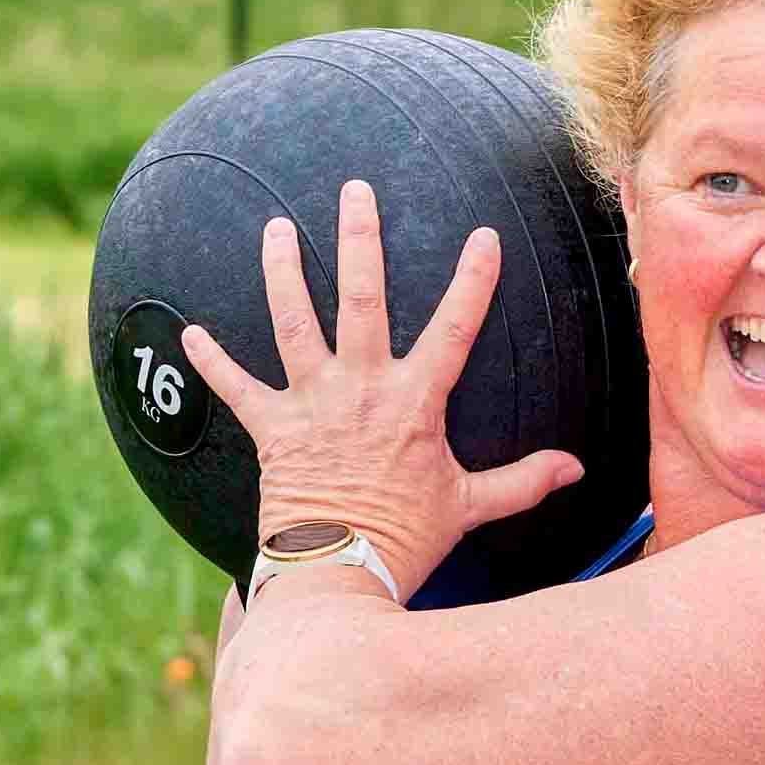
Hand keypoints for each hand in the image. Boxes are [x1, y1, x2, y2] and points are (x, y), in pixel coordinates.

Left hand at [180, 176, 587, 598]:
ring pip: (295, 321)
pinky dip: (211, 360)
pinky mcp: (272, 429)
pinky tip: (188, 332)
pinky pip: (236, 387)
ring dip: (283, 271)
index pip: (454, 328)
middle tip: (354, 190)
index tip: (484, 236)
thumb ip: (521, 482)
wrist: (340, 574)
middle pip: (362, 297)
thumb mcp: (469, 507)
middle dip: (360, 237)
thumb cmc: (405, 542)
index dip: (473, 280)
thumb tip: (575, 470)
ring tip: (276, 229)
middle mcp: (362, 388)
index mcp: (415, 402)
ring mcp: (313, 403)